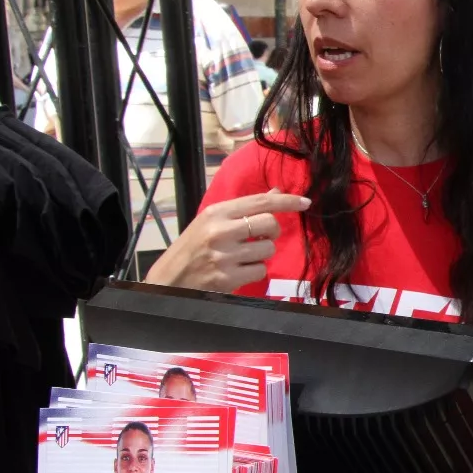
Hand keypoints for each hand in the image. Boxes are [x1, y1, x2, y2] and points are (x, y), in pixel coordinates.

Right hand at [144, 189, 309, 293]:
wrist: (167, 280)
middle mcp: (220, 231)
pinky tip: (239, 271)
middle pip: (269, 223)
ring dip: (262, 254)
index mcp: (216, 213)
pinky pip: (260, 270)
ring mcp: (224, 256)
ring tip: (243, 256)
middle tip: (262, 236)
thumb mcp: (209, 222)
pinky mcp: (228, 278)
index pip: (260, 202)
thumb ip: (242, 209)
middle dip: (273, 231)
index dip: (287, 201)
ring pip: (268, 249)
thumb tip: (276, 193)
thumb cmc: (190, 249)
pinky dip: (255, 271)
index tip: (305, 202)